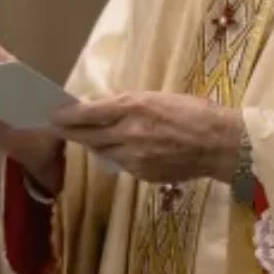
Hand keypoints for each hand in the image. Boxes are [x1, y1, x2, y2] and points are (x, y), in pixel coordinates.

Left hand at [52, 92, 242, 184]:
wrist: (221, 144)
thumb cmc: (194, 112)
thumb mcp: (157, 98)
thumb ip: (127, 104)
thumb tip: (100, 106)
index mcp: (133, 107)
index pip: (88, 113)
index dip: (67, 115)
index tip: (53, 115)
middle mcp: (129, 133)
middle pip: (88, 136)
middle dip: (72, 131)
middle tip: (59, 127)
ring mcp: (135, 157)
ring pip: (103, 152)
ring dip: (96, 143)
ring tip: (91, 136)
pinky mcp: (143, 175)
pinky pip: (122, 164)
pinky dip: (119, 155)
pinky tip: (125, 149)